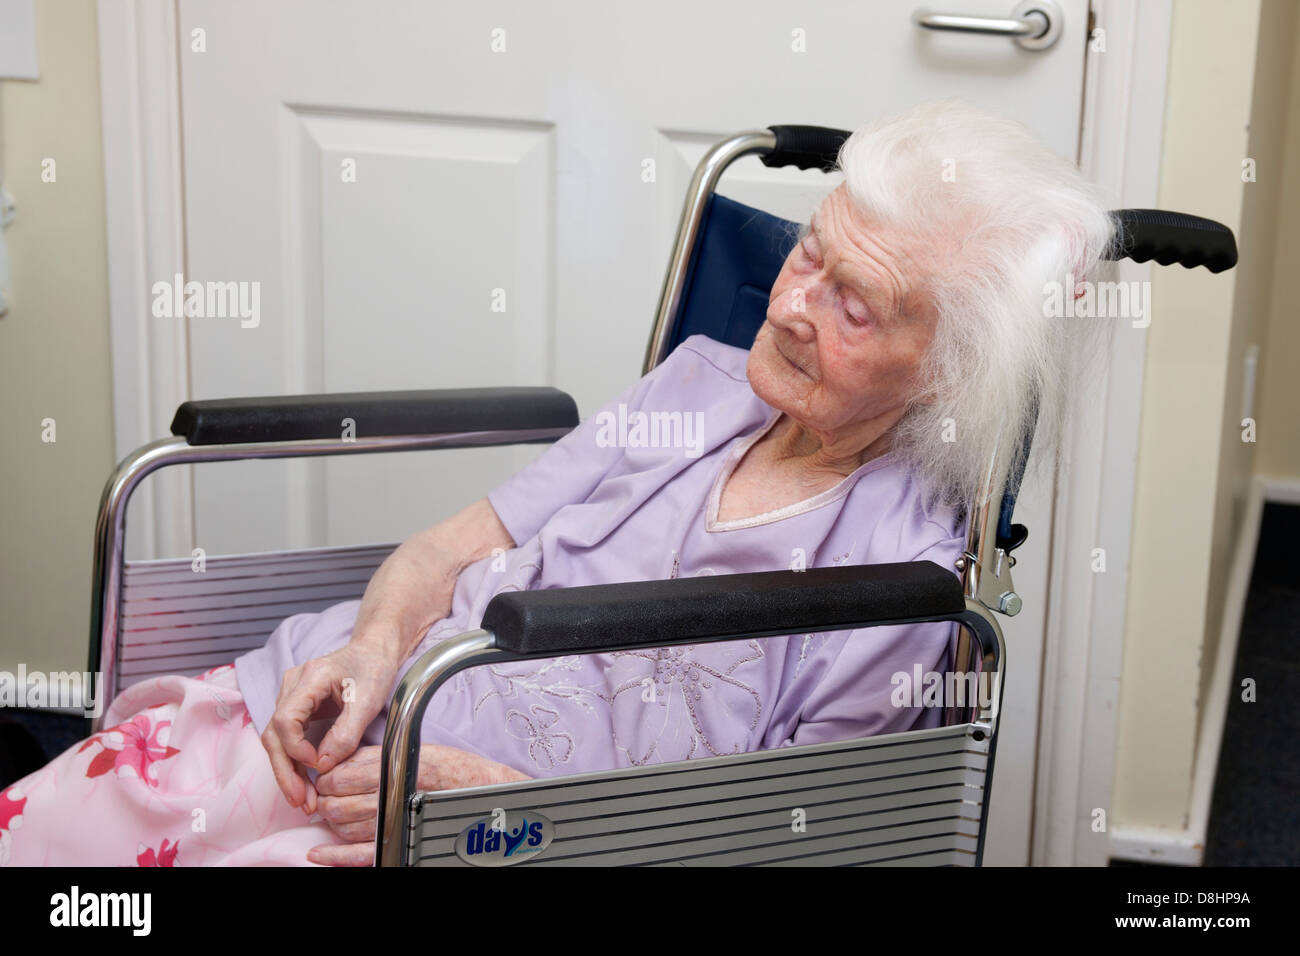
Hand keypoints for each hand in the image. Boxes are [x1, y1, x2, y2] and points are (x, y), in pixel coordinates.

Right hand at [260, 638, 402, 814]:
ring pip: (278, 740)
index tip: (316, 764)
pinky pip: (289, 739)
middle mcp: (293, 686)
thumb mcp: (369, 700)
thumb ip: (347, 733)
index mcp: (310, 678)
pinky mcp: (298, 708)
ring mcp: (292, 697)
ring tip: (304, 801)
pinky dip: (296, 763)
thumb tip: (323, 765)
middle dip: (285, 771)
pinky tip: (306, 785)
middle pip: (275, 734)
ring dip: (289, 772)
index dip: (295, 747)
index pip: (285, 718)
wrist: (374, 651)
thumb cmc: (373, 667)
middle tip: (301, 800)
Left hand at [307, 744, 531, 865]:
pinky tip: (318, 852)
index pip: (339, 777)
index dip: (326, 779)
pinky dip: (335, 856)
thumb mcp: (411, 748)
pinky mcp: (399, 842)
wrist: (483, 790)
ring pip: (344, 829)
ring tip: (337, 814)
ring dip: (334, 823)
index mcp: (393, 768)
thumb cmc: (451, 768)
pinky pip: (359, 854)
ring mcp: (393, 822)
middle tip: (329, 795)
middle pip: (337, 805)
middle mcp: (391, 796)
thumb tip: (338, 763)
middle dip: (327, 801)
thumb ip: (373, 756)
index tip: (327, 777)